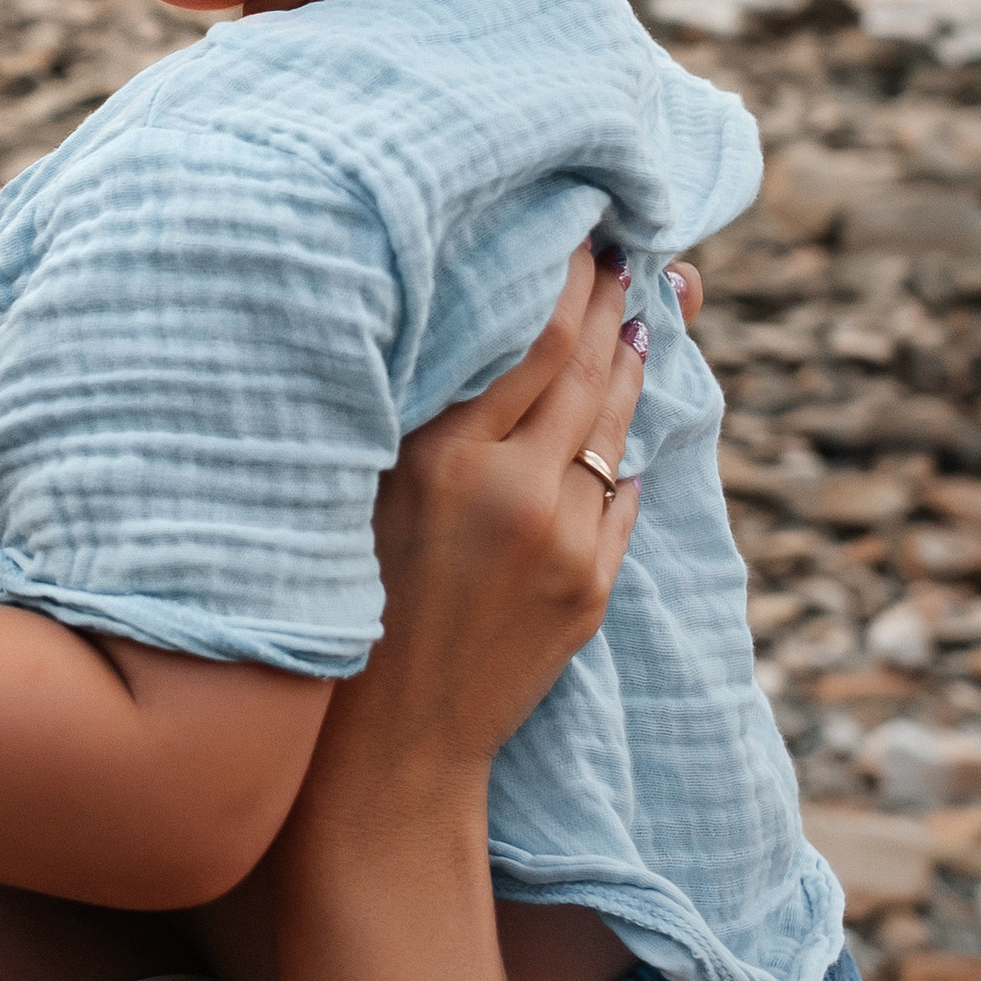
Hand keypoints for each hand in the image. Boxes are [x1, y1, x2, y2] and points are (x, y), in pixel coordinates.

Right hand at [317, 246, 655, 812]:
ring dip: (628, 361)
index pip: (529, 337)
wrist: (386, 750)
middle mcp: (511, 490)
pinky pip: (621, 496)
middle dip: (607, 301)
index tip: (578, 230)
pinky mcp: (590, 589)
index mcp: (441, 458)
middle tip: (622, 248)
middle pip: (584, 367)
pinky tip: (626, 413)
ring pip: (614, 426)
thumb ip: (418, 419)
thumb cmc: (344, 607)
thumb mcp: (362, 492)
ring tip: (635, 309)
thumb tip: (474, 333)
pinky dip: (623, 450)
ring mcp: (562, 542)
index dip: (565, 277)